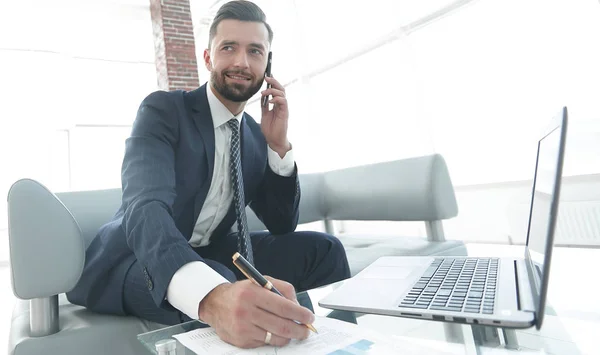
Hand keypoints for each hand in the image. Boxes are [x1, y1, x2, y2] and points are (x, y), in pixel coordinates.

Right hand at [198, 276, 314, 348]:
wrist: (215, 303)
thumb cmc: (243, 292)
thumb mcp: (262, 282)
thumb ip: (283, 290)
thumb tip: (298, 307)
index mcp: (252, 293)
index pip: (284, 307)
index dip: (300, 314)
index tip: (309, 317)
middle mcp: (246, 311)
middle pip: (282, 326)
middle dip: (299, 330)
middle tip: (307, 329)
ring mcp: (243, 328)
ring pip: (276, 338)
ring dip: (289, 336)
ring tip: (294, 332)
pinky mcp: (241, 341)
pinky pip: (265, 343)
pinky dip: (273, 339)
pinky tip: (273, 332)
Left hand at [261, 76, 290, 156]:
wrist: (273, 140)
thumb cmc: (270, 129)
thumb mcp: (264, 114)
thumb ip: (264, 105)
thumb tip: (262, 96)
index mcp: (277, 104)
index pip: (276, 90)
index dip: (272, 82)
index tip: (266, 76)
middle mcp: (281, 104)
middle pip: (281, 89)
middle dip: (274, 82)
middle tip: (266, 78)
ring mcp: (284, 108)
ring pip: (282, 93)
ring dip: (273, 91)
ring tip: (264, 93)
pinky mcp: (285, 113)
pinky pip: (283, 102)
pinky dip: (276, 99)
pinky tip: (269, 101)